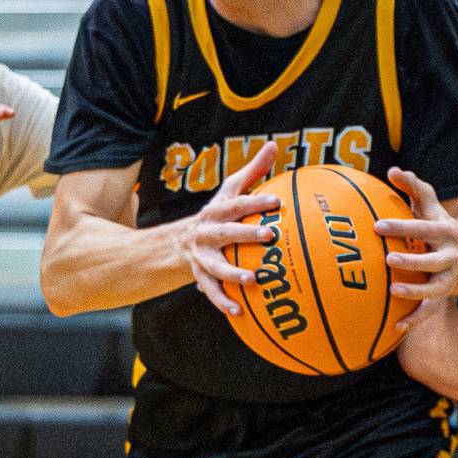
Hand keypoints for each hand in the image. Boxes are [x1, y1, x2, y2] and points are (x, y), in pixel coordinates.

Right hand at [177, 142, 280, 316]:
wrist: (180, 241)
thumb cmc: (218, 213)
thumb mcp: (230, 191)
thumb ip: (253, 171)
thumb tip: (275, 145)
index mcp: (216, 211)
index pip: (237, 204)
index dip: (256, 202)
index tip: (277, 203)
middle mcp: (207, 233)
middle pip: (226, 232)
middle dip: (246, 234)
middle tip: (270, 236)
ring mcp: (202, 256)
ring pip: (216, 266)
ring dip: (233, 273)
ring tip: (252, 280)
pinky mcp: (200, 276)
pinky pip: (212, 291)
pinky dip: (224, 301)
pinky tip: (239, 312)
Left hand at [374, 168, 457, 317]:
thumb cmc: (437, 223)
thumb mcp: (429, 203)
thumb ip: (413, 186)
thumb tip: (392, 171)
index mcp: (446, 231)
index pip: (423, 228)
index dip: (402, 227)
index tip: (378, 226)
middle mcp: (451, 255)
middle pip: (434, 259)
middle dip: (412, 260)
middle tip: (388, 258)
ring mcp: (449, 277)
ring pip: (435, 288)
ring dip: (416, 290)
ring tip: (393, 290)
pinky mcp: (444, 295)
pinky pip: (430, 310)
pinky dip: (415, 320)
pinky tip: (396, 328)